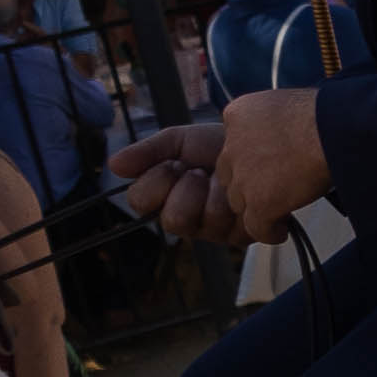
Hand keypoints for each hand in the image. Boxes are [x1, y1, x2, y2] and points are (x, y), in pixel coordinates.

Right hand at [110, 118, 240, 244]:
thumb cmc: (217, 144)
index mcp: (163, 197)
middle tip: (202, 171)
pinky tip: (246, 189)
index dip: (158, 179)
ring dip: (217, 190)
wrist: (263, 143)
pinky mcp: (241, 235)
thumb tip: (113, 165)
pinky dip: (241, 198)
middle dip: (189, 188)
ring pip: (205, 221)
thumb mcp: (179, 141)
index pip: (140, 201)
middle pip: (172, 220)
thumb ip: (147, 152)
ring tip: (226, 176)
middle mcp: (185, 220)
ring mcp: (213, 231)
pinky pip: (234, 225)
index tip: (176, 162)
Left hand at [210, 87, 332, 234]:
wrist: (336, 130)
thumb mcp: (286, 104)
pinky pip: (255, 227)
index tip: (272, 165)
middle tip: (276, 190)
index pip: (234, 145)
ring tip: (280, 213)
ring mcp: (243, 177)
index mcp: (238, 115)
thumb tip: (284, 139)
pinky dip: (269, 232)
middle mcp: (232, 146)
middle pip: (232, 176)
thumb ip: (273, 122)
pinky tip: (281, 231)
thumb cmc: (327, 114)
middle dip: (251, 185)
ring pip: (240, 203)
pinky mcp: (259, 203)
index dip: (253, 159)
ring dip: (258, 208)